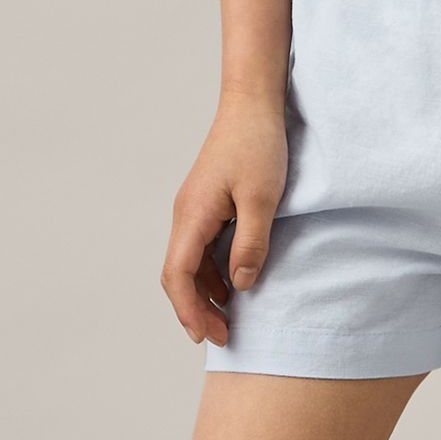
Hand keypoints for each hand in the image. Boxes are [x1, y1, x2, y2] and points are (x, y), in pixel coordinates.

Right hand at [162, 87, 289, 345]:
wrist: (253, 103)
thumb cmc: (258, 145)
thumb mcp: (261, 200)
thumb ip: (250, 246)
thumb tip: (239, 286)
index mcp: (192, 216)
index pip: (178, 275)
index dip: (190, 310)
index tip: (208, 336)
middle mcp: (185, 214)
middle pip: (178, 274)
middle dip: (195, 309)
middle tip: (222, 336)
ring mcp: (195, 208)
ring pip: (190, 262)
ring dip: (205, 292)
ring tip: (230, 317)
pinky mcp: (207, 202)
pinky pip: (202, 246)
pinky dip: (214, 271)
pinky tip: (234, 283)